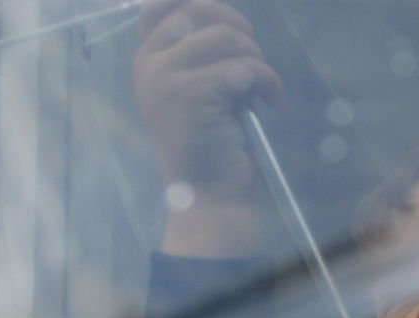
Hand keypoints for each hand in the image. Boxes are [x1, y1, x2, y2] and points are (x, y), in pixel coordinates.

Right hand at [134, 0, 284, 254]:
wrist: (208, 198)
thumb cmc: (209, 148)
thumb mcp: (198, 93)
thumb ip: (201, 57)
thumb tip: (232, 25)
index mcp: (147, 61)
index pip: (159, 4)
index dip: (201, 3)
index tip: (234, 29)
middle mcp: (149, 65)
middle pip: (197, 10)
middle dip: (237, 27)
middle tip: (253, 59)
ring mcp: (167, 79)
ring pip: (225, 36)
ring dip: (256, 58)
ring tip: (260, 89)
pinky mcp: (193, 94)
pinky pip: (244, 67)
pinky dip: (268, 81)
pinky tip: (271, 102)